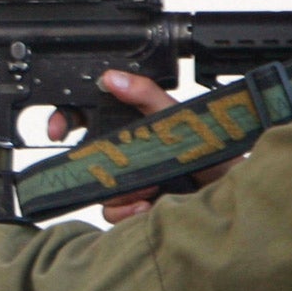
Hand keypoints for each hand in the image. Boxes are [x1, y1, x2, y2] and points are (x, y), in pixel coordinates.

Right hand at [45, 69, 234, 223]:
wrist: (233, 190)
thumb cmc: (211, 150)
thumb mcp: (176, 115)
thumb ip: (145, 94)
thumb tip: (112, 78)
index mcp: (131, 126)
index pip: (86, 119)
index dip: (65, 121)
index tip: (59, 129)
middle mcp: (126, 154)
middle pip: (87, 159)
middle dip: (95, 167)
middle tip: (111, 169)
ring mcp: (129, 182)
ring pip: (99, 188)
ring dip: (121, 190)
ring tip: (150, 186)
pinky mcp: (134, 208)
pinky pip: (112, 212)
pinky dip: (127, 210)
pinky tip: (148, 204)